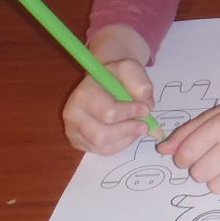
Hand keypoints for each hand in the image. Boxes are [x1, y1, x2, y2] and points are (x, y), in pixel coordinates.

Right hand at [63, 25, 155, 155]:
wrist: (103, 81)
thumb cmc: (116, 76)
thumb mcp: (130, 69)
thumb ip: (140, 85)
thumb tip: (146, 107)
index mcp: (83, 94)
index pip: (108, 113)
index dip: (130, 113)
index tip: (145, 109)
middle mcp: (72, 114)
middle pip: (101, 135)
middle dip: (128, 130)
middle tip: (144, 124)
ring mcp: (73, 130)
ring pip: (102, 146)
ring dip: (126, 139)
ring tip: (137, 127)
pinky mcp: (78, 142)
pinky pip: (102, 151)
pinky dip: (120, 144)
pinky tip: (127, 133)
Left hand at [155, 66, 219, 197]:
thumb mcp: (219, 112)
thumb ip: (189, 131)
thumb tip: (163, 151)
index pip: (185, 155)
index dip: (184, 157)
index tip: (195, 152)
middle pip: (199, 174)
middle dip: (202, 168)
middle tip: (217, 156)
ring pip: (217, 187)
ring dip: (219, 178)